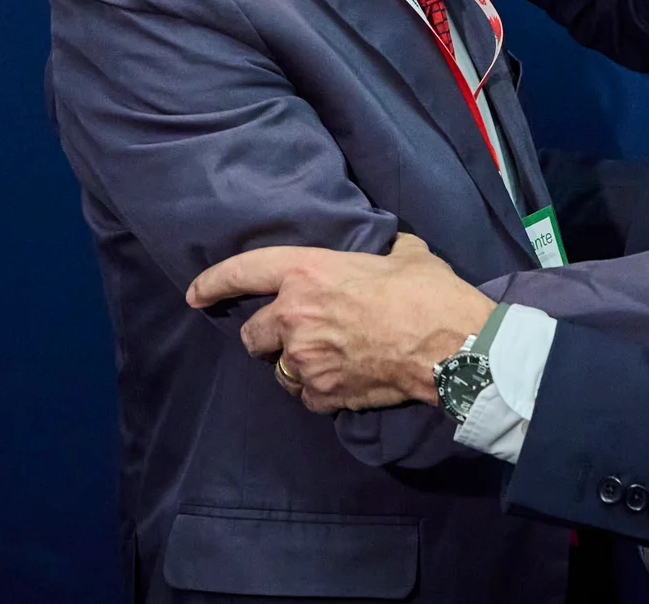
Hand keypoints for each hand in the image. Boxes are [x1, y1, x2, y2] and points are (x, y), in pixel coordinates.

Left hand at [184, 233, 495, 412]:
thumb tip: (385, 251)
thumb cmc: (429, 293)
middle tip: (296, 335)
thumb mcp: (403, 254)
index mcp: (308, 273)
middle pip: (253, 335)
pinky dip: (319, 392)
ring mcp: (306, 360)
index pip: (243, 272)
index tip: (195, 294)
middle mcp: (295, 317)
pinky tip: (343, 383)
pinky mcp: (324, 393)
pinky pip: (306, 397)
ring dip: (294, 366)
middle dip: (268, 337)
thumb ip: (379, 252)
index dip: (213, 282)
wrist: (453, 346)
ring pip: (279, 371)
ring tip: (327, 361)